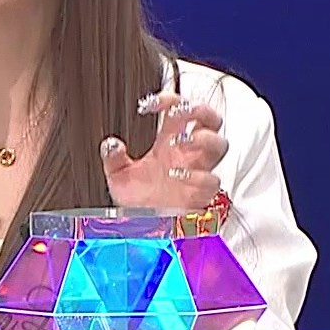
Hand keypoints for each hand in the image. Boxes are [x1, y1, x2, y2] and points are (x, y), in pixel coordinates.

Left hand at [101, 93, 229, 210]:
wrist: (146, 230)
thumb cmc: (139, 201)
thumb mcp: (120, 176)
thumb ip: (113, 158)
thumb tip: (110, 144)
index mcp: (169, 142)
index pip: (179, 110)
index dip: (168, 99)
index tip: (147, 105)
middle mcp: (187, 154)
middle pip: (211, 119)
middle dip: (199, 110)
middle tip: (180, 112)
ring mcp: (198, 172)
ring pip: (219, 144)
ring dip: (201, 138)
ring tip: (179, 142)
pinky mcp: (202, 195)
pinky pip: (211, 180)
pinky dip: (196, 176)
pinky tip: (177, 174)